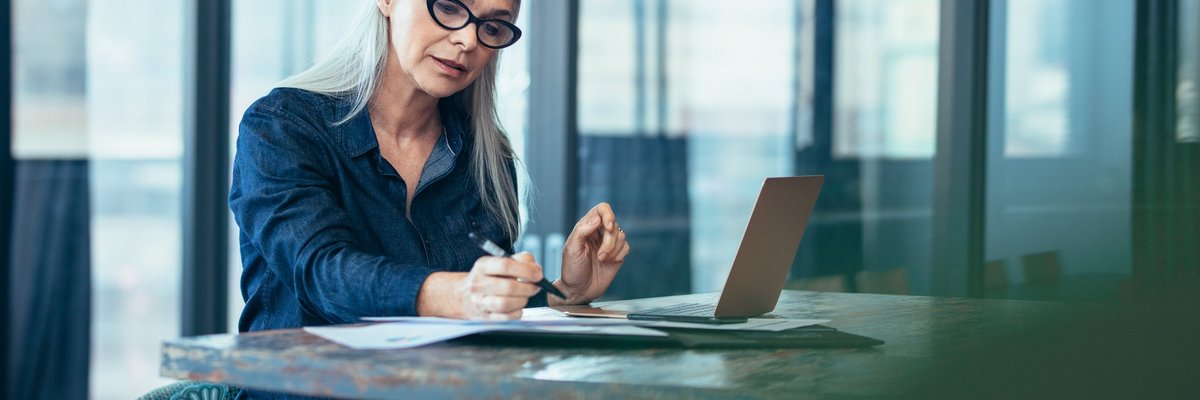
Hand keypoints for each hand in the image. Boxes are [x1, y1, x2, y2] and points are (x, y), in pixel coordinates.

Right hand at [421, 252, 543, 319]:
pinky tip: (518, 306)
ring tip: (525, 296)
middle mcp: (478, 283)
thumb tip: (536, 269)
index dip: (525, 270)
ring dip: (522, 300)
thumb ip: (522, 260)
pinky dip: (517, 312)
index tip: (538, 275)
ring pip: (506, 304)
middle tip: (535, 287)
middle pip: (508, 287)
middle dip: (528, 288)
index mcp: (482, 266)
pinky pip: (506, 317)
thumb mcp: (501, 262)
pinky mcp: (484, 317)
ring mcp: (479, 302)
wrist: (464, 296)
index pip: (505, 265)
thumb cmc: (490, 277)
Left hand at [553, 202, 629, 304]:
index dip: (608, 215)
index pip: (602, 209)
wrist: (579, 290)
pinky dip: (618, 255)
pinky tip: (608, 262)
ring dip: (613, 250)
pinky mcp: (617, 254)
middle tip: (600, 255)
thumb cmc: (572, 270)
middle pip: (614, 223)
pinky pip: (626, 247)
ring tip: (601, 260)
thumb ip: (582, 230)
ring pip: (621, 235)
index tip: (608, 227)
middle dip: (609, 240)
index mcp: (586, 227)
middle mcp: (598, 232)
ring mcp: (609, 243)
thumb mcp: (571, 249)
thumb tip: (597, 219)